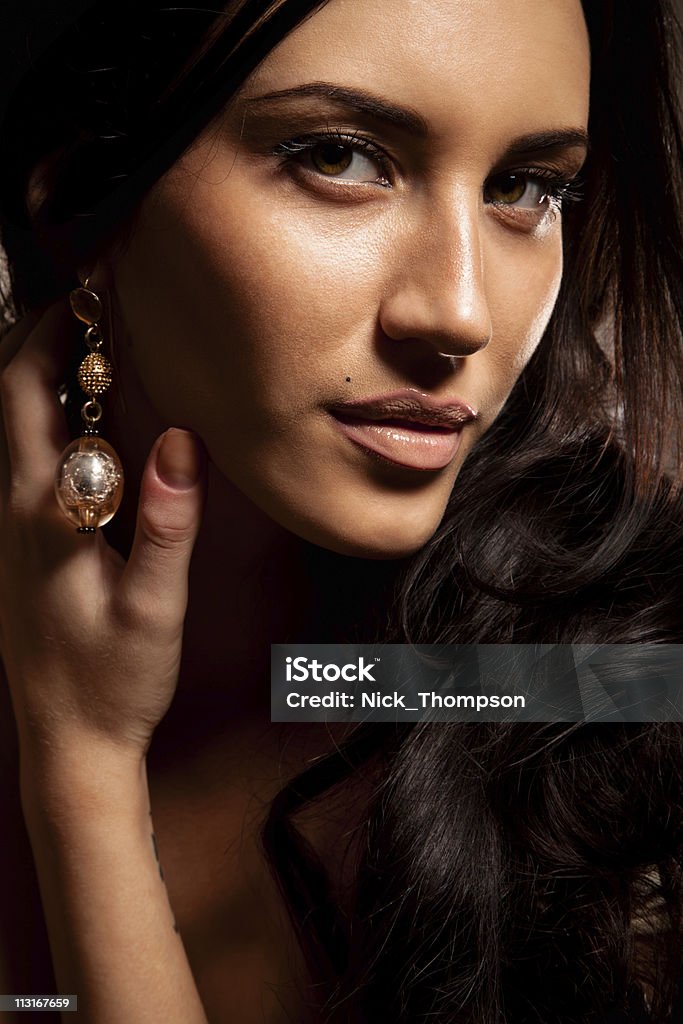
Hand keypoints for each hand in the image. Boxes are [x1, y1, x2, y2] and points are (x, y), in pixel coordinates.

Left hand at [0, 301, 206, 760]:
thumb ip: (166, 524)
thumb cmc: (112, 681)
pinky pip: (29, 462)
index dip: (54, 337)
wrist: (68, 742)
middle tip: (94, 308)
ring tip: (95, 350)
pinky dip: (52, 421)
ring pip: (16, 430)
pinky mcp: (23, 550)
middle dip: (45, 342)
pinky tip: (91, 426)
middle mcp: (14, 513)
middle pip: (13, 402)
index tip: (92, 297)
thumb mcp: (152, 607)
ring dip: (46, 379)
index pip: (30, 398)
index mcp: (43, 515)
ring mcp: (12, 531)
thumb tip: (180, 441)